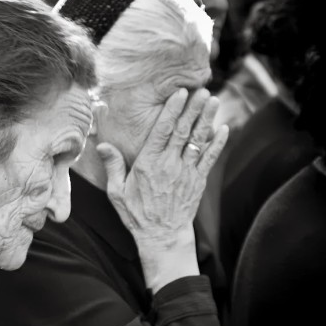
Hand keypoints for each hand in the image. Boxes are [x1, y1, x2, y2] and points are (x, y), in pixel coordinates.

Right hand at [98, 86, 228, 249]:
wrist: (161, 237)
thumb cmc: (137, 214)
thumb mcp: (117, 192)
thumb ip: (113, 166)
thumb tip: (102, 144)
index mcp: (148, 164)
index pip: (162, 131)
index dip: (172, 110)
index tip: (180, 93)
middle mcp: (169, 165)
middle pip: (183, 131)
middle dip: (193, 109)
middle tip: (201, 89)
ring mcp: (186, 173)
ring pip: (198, 141)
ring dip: (206, 120)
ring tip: (213, 101)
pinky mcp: (198, 182)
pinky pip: (209, 159)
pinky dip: (217, 143)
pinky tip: (223, 128)